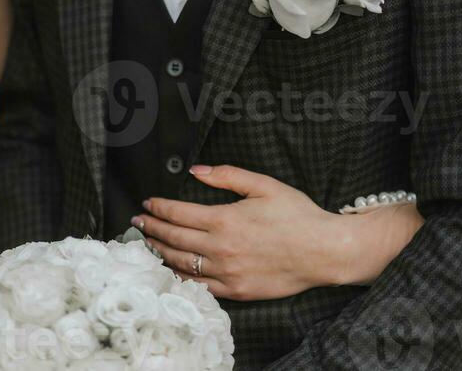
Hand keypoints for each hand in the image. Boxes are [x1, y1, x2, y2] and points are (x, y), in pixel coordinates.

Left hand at [132, 165, 351, 300]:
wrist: (322, 251)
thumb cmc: (296, 214)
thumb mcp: (264, 185)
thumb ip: (227, 175)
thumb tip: (197, 170)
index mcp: (225, 219)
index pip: (179, 214)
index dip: (159, 208)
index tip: (147, 203)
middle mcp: (221, 248)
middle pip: (174, 239)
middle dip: (152, 228)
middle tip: (138, 222)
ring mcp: (227, 273)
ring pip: (182, 264)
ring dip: (160, 252)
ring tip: (148, 244)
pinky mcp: (236, 291)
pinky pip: (199, 287)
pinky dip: (180, 278)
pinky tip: (171, 271)